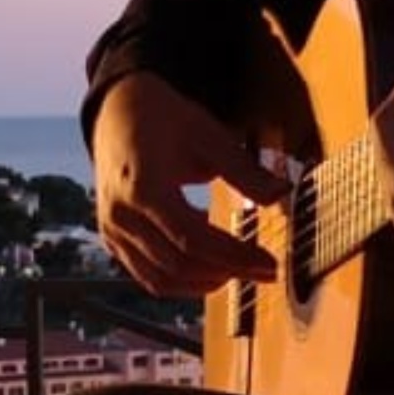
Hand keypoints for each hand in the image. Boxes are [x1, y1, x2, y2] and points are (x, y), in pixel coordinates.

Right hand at [93, 72, 285, 295]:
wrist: (118, 111)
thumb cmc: (164, 119)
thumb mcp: (208, 136)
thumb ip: (243, 170)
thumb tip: (281, 192)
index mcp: (142, 188)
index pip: (192, 239)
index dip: (234, 257)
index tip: (269, 263)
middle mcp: (121, 215)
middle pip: (178, 264)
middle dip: (227, 273)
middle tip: (264, 271)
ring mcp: (112, 231)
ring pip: (160, 280)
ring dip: (203, 283)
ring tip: (238, 271)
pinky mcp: (112, 239)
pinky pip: (147, 276)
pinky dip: (180, 280)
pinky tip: (208, 264)